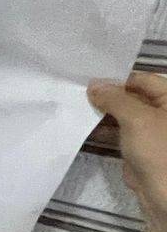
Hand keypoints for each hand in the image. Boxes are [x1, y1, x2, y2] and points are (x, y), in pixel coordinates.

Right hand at [88, 73, 166, 231]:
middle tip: (76, 93)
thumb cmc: (160, 152)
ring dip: (102, 114)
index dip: (117, 79)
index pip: (143, 80)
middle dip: (107, 96)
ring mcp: (152, 134)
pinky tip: (83, 128)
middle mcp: (164, 114)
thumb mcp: (137, 118)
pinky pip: (120, 135)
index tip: (88, 80)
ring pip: (124, 117)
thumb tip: (94, 85)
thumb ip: (115, 98)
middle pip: (133, 97)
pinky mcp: (140, 152)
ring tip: (74, 109)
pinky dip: (103, 131)